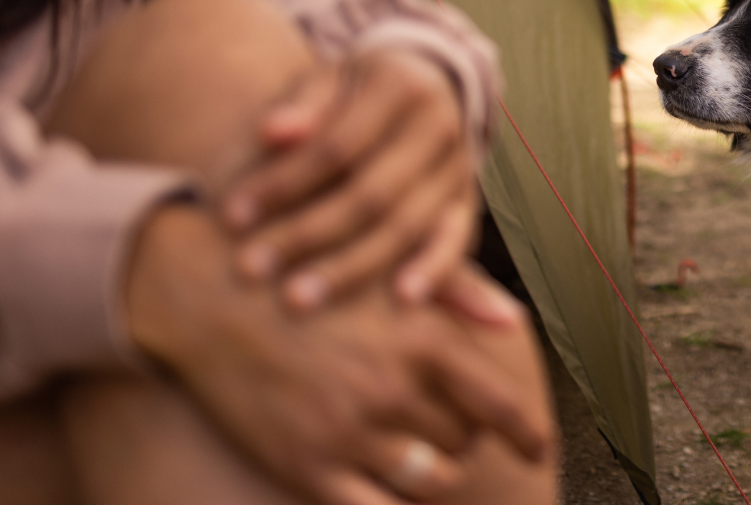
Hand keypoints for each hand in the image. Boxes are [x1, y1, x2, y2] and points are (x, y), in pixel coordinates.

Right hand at [127, 208, 551, 504]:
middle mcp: (395, 390)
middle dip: (462, 437)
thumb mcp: (385, 270)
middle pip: (464, 441)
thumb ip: (456, 293)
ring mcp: (351, 432)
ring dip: (432, 472)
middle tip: (443, 425)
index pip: (500, 404)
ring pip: (430, 479)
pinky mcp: (308, 465)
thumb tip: (514, 319)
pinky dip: (389, 503)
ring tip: (414, 454)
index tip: (537, 448)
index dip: (527, 434)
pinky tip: (381, 488)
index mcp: (424, 341)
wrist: (213, 296)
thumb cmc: (309, 274)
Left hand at [222, 48, 477, 309]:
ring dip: (351, 267)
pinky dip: (433, 270)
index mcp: (401, 86)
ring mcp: (459, 167)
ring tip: (297, 299)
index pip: (336, 146)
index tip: (231, 216)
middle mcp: (440, 126)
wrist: (425, 88)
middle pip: (371, 193)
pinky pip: (454, 240)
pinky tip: (400, 301)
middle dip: (307, 235)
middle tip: (252, 268)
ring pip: (406, 225)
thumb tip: (273, 133)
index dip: (283, 183)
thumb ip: (302, 105)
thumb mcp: (329, 80)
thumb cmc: (357, 92)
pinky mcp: (467, 201)